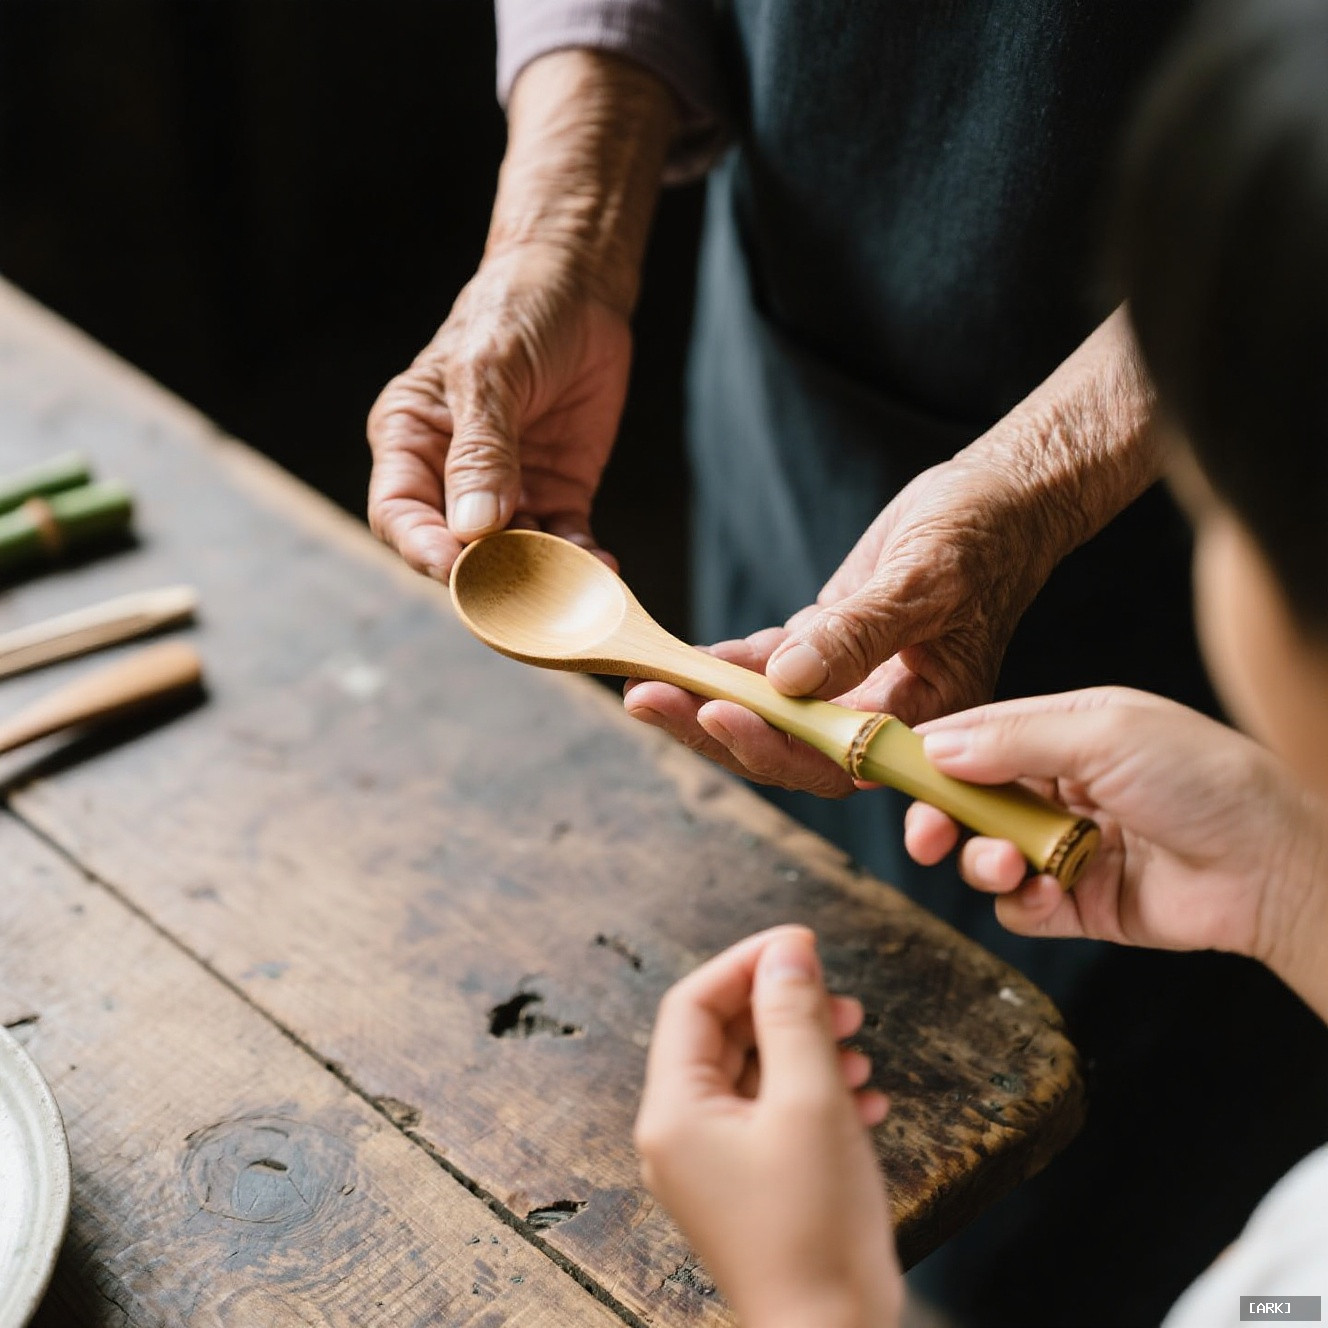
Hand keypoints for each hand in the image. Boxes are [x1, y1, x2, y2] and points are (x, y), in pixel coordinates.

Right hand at [367, 50, 675, 578]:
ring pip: (514, 557)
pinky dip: (582, 562)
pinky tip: (602, 570)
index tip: (456, 568)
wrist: (580, 288)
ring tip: (574, 588)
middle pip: (456, 550)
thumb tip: (472, 529)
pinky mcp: (556, 496)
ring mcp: (507, 492)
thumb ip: (481, 450)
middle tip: (524, 596)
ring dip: (542, 578)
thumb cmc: (515, 311)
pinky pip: (564, 544)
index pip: (400, 514)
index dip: (422, 548)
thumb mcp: (490, 370)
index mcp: (410, 442)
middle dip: (488, 577)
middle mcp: (451, 478)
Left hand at [626, 449, 1065, 794]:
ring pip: (770, 711)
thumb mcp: (925, 582)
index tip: (716, 716)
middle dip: (713, 728)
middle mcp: (882, 714)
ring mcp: (851, 684)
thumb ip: (861, 634)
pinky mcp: (831, 649)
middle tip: (647, 698)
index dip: (770, 749)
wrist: (998, 500)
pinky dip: (728, 665)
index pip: (833, 761)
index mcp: (922, 720)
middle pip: (786, 746)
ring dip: (706, 698)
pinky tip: (684, 657)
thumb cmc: (984, 538)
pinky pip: (769, 668)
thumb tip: (789, 680)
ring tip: (645, 682)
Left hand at [635, 926, 900, 1327]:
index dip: (747, 963)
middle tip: (843, 1003)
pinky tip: (865, 1101)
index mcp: (676, 1111)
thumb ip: (794, 1017)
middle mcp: (681, 1135)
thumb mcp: (811, 1101)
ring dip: (807, 1051)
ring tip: (860, 1050)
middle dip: (785, 1009)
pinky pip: (773, 1117)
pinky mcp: (749, 1187)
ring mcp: (714, 1165)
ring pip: (755, 1075)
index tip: (803, 946)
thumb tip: (787, 950)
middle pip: (725, 1037)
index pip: (694, 1003)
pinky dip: (815, 1096)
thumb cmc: (816, 1229)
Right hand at [903, 688, 1325, 970]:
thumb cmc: (1202, 779)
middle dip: (940, 814)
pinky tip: (1044, 893)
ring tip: (1007, 864)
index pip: (978, 734)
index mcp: (1067, 730)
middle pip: (969, 798)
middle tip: (925, 832)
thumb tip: (934, 747)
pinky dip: (1019, 902)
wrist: (1274, 868)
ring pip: (986, 853)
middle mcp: (1062, 786)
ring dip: (982, 859)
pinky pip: (1020, 906)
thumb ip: (1012, 739)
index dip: (929, 750)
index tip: (884, 765)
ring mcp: (1068, 846)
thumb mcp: (1103, 732)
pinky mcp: (1080, 902)